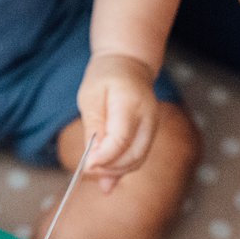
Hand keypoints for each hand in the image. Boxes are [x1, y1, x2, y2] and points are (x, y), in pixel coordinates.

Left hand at [77, 53, 160, 191]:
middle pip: (133, 155)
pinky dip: (122, 167)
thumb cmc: (105, 77)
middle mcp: (148, 117)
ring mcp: (153, 126)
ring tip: (94, 167)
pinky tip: (106, 175)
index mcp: (130, 102)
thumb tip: (92, 164)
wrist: (128, 63)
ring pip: (138, 160)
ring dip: (115, 170)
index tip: (86, 164)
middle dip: (109, 168)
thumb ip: (93, 130)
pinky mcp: (150, 134)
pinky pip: (138, 157)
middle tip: (87, 168)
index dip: (104, 157)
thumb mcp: (90, 97)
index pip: (121, 139)